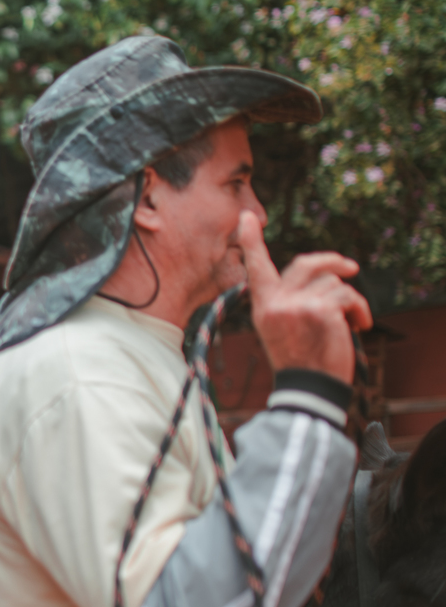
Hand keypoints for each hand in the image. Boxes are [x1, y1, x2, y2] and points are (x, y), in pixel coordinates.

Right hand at [239, 210, 372, 383]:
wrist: (309, 388)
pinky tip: (359, 325)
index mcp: (262, 306)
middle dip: (333, 263)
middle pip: (307, 263)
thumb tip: (318, 274)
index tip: (246, 218)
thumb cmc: (300, 361)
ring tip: (352, 320)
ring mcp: (296, 305)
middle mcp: (275, 302)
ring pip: (333, 282)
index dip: (251, 241)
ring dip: (350, 300)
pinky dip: (360, 309)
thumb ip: (289, 301)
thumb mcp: (282, 328)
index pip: (255, 268)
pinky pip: (347, 295)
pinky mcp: (319, 309)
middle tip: (351, 268)